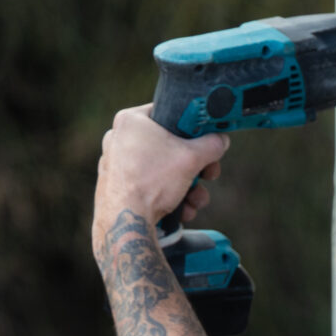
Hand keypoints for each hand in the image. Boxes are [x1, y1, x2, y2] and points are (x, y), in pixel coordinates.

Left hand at [91, 106, 227, 256]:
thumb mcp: (192, 158)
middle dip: (193, 167)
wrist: (127, 222)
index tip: (205, 141)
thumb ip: (211, 145)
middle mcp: (119, 138)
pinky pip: (148, 184)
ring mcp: (115, 162)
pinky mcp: (116, 185)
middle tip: (207, 175)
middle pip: (168, 146)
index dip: (192, 128)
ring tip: (195, 201)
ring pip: (161, 169)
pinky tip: (180, 210)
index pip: (169, 114)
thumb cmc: (152, 182)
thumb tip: (220, 140)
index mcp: (131, 120)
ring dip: (185, 187)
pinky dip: (167, 196)